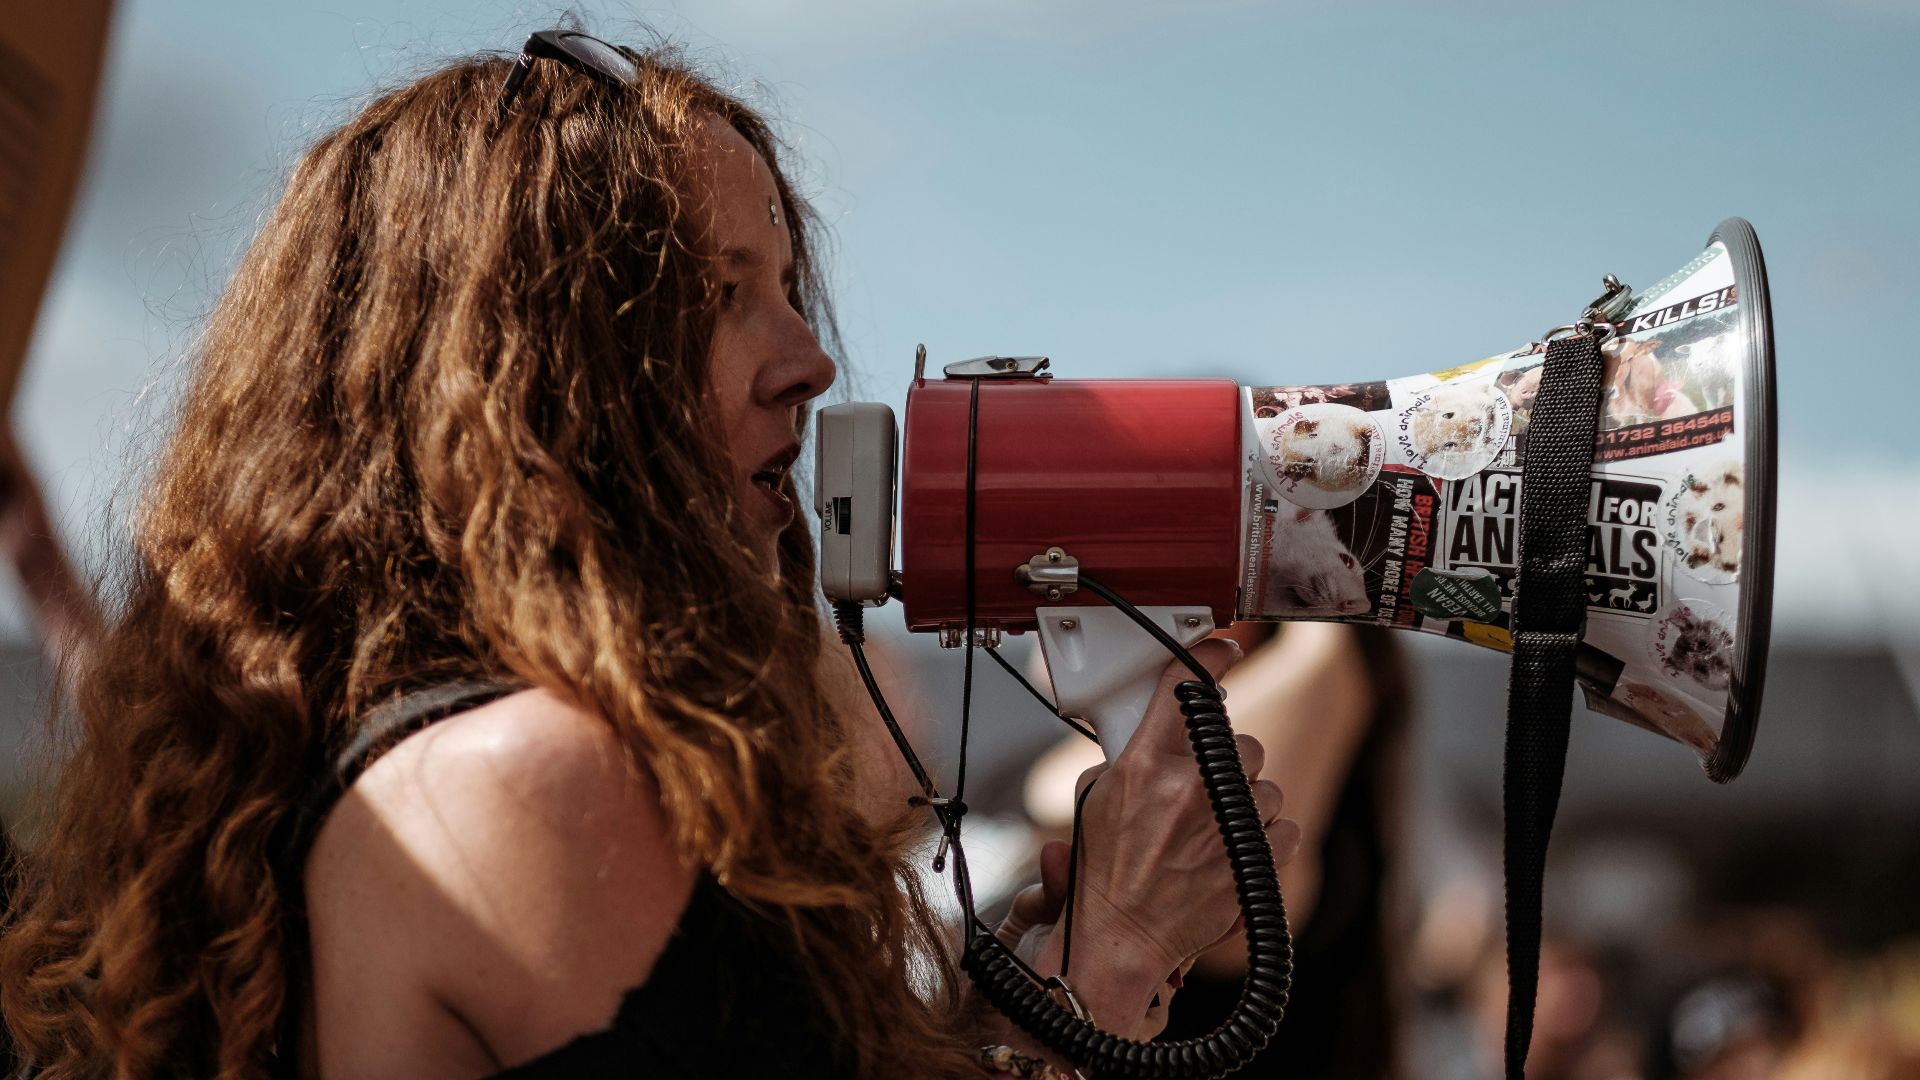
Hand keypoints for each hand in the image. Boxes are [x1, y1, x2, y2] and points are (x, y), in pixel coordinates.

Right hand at [1000, 639, 1302, 1038]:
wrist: (1121, 938)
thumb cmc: (1104, 875)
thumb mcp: (1097, 798)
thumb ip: (1130, 755)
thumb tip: (1160, 728)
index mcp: (1144, 764)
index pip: (1185, 687)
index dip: (1210, 657)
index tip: (1223, 649)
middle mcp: (1189, 787)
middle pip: (1238, 739)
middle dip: (1224, 758)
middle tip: (1201, 784)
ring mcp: (1225, 824)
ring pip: (1263, 784)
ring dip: (1245, 801)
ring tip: (1214, 827)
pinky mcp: (1252, 860)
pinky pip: (1284, 826)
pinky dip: (1267, 837)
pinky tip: (1237, 848)